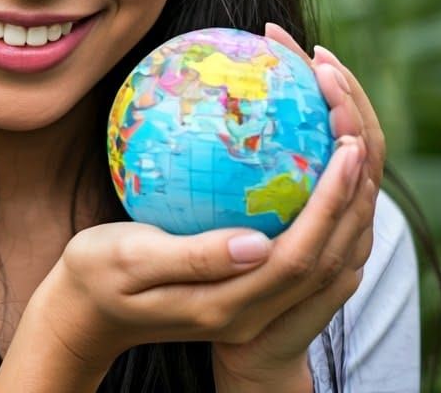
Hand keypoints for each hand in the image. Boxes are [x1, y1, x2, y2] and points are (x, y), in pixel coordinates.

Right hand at [28, 24, 378, 379]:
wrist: (85, 313)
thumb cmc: (94, 277)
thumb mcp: (127, 261)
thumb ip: (192, 258)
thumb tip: (258, 244)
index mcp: (226, 307)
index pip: (300, 258)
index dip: (331, 204)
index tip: (348, 146)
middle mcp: (252, 311)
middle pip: (328, 257)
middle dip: (353, 193)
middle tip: (356, 126)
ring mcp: (253, 304)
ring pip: (323, 255)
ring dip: (344, 198)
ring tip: (346, 135)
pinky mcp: (248, 287)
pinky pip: (299, 246)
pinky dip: (318, 206)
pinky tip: (308, 160)